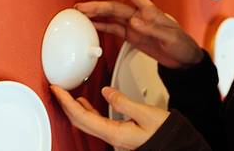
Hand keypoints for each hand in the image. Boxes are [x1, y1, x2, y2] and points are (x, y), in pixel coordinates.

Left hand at [50, 85, 168, 149]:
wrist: (175, 144)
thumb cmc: (164, 132)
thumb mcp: (145, 114)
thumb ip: (124, 102)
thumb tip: (106, 92)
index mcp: (115, 133)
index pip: (82, 116)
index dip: (66, 102)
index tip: (58, 90)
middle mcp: (112, 137)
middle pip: (80, 121)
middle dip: (66, 105)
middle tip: (57, 90)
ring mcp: (115, 137)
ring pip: (87, 123)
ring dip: (75, 109)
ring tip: (67, 95)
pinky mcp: (119, 134)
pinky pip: (97, 123)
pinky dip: (87, 111)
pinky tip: (86, 104)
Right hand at [76, 0, 202, 68]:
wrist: (184, 60)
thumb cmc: (182, 44)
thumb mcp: (170, 37)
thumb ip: (152, 29)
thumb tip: (134, 22)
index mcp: (150, 11)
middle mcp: (140, 17)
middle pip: (115, 7)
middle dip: (98, 5)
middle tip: (82, 7)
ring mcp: (135, 27)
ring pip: (112, 18)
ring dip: (97, 15)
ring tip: (82, 14)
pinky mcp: (133, 37)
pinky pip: (114, 30)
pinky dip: (102, 28)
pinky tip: (92, 26)